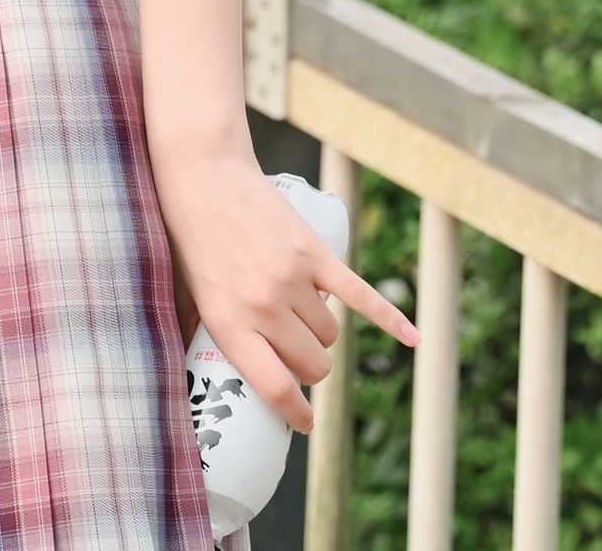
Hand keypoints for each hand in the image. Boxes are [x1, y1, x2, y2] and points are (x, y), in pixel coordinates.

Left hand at [154, 148, 414, 433]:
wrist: (206, 178)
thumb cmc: (191, 241)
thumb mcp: (189, 300)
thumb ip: (203, 337)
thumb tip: (209, 376)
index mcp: (230, 325)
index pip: (276, 388)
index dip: (296, 414)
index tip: (304, 423)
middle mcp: (264, 307)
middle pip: (314, 363)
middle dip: (311, 368)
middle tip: (297, 355)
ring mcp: (293, 279)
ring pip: (332, 332)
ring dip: (324, 335)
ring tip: (304, 318)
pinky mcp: (315, 253)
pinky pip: (361, 296)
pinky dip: (391, 319)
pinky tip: (412, 339)